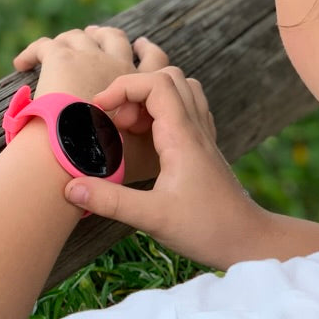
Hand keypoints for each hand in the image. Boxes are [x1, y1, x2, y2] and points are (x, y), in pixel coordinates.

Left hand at [13, 29, 167, 182]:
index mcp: (144, 87)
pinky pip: (44, 45)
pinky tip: (22, 64)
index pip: (154, 60)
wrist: (80, 152)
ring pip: (77, 38)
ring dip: (69, 41)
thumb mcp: (141, 157)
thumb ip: (144, 146)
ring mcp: (90, 58)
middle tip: (93, 36)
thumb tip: (140, 151)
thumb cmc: (108, 160)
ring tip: (57, 48)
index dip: (146, 52)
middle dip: (105, 35)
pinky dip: (32, 51)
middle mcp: (119, 66)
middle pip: (114, 38)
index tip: (139, 47)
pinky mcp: (61, 58)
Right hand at [63, 66, 264, 269]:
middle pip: (168, 77)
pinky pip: (188, 109)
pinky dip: (164, 110)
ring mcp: (203, 136)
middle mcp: (196, 128)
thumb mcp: (152, 218)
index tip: (98, 110)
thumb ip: (110, 201)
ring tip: (130, 127)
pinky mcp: (204, 148)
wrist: (248, 241)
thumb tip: (70, 187)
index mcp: (183, 136)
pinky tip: (149, 137)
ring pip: (181, 89)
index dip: (122, 87)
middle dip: (132, 91)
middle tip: (115, 123)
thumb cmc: (207, 228)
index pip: (156, 83)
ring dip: (150, 97)